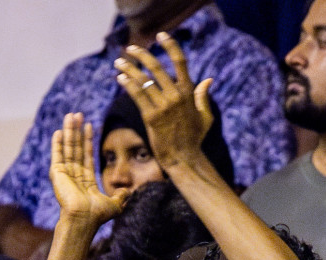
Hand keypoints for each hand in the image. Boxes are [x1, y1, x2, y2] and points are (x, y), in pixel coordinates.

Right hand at [50, 113, 127, 228]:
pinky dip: (57, 143)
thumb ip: (121, 196)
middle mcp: (74, 175)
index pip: (87, 155)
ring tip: (70, 115)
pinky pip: (57, 155)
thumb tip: (127, 191)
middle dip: (77, 131)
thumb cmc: (98, 215)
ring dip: (69, 131)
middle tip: (78, 114)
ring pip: (68, 147)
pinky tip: (58, 131)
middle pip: (76, 148)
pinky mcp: (57, 173)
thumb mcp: (115, 205)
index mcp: (86, 180)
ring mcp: (65, 174)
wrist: (84, 219)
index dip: (88, 140)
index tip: (89, 126)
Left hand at [114, 35, 214, 173]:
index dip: (170, 45)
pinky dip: (127, 84)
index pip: (180, 61)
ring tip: (118, 62)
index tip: (160, 35)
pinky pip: (137, 95)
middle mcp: (176, 96)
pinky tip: (120, 78)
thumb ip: (203, 97)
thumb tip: (207, 80)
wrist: (183, 158)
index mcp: (189, 92)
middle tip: (130, 49)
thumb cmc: (194, 138)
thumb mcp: (205, 116)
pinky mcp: (151, 117)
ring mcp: (163, 106)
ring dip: (129, 69)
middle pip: (156, 67)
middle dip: (141, 55)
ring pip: (143, 80)